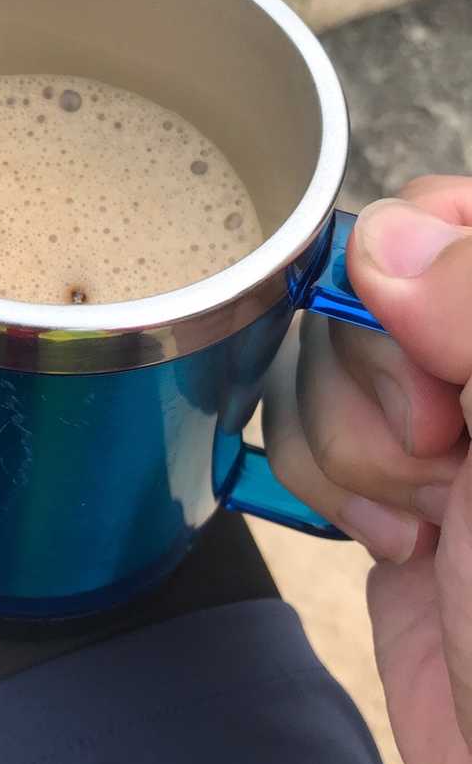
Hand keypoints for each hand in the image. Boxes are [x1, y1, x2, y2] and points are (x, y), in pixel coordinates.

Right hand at [264, 176, 471, 763]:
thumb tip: (388, 239)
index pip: (456, 221)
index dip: (414, 265)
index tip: (429, 349)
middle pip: (369, 292)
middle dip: (376, 382)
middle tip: (445, 459)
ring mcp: (446, 435)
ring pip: (323, 365)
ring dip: (351, 449)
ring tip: (425, 521)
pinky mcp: (391, 497)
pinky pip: (308, 440)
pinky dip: (326, 484)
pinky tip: (392, 542)